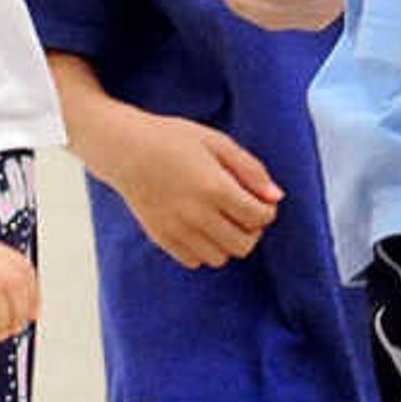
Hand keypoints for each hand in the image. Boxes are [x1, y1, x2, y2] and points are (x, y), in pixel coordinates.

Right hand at [93, 113, 282, 268]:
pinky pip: (195, 261)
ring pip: (221, 258)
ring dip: (228, 242)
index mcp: (215, 187)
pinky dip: (204, 250)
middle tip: (243, 212)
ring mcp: (177, 230)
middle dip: (252, 231)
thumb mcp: (217, 142)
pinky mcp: (161, 238)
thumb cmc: (173, 139)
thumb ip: (251, 170)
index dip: (268, 211)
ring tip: (221, 219)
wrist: (124, 149)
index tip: (260, 201)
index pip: (259, 218)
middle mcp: (197, 214)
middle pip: (244, 245)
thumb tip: (276, 197)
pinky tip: (200, 227)